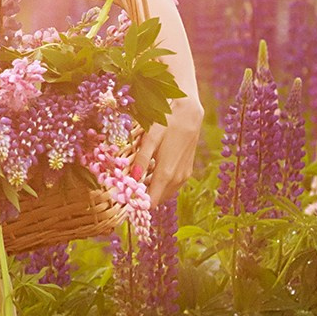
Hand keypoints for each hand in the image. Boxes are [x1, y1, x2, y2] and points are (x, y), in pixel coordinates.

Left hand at [133, 92, 203, 206]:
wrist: (190, 113)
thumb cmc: (167, 123)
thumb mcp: (150, 138)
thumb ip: (142, 160)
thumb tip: (133, 179)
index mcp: (167, 173)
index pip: (152, 201)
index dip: (138, 203)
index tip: (126, 198)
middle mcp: (177, 179)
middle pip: (158, 199)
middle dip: (144, 196)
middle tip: (129, 187)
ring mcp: (184, 175)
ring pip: (166, 193)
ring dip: (153, 190)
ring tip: (138, 179)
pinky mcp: (188, 170)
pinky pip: (172, 185)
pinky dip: (161, 184)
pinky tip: (152, 172)